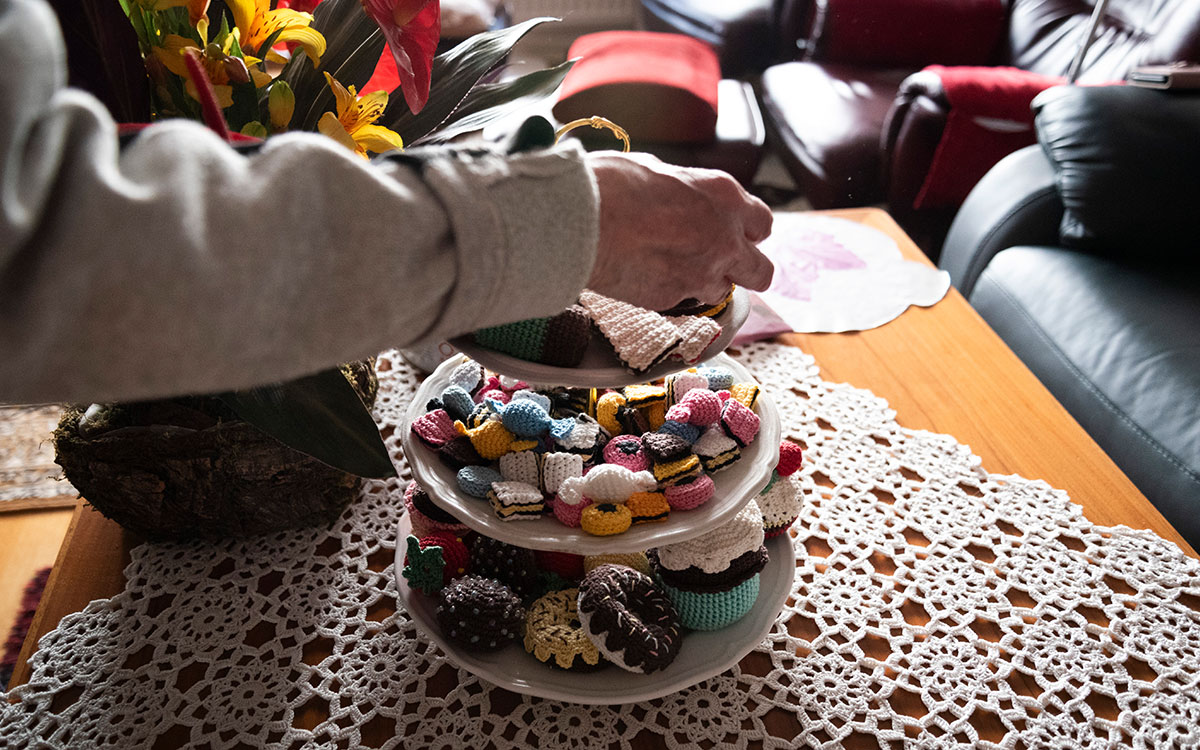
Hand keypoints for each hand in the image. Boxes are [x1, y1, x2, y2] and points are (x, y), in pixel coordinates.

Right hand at [584, 151, 773, 310]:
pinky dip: (669, 291)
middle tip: (722, 262)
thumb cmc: (611, 186)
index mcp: (723, 197)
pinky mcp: (673, 300)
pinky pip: (682, 301)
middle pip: (761, 271)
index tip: (734, 231)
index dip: (748, 230)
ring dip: (706, 282)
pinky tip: (645, 274)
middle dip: (746, 269)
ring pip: (724, 291)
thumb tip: (675, 192)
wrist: (580, 222)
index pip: (762, 223)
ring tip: (673, 267)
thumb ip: (680, 190)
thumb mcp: (656, 170)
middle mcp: (723, 239)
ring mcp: (700, 275)